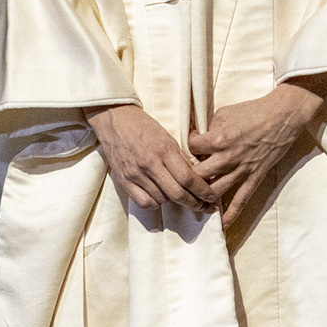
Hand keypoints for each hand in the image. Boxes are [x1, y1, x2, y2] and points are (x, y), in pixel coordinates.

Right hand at [84, 104, 214, 211]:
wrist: (114, 119)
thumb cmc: (143, 126)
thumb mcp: (167, 136)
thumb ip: (180, 158)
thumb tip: (196, 178)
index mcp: (163, 150)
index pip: (188, 178)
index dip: (203, 191)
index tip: (212, 197)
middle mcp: (149, 164)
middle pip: (177, 194)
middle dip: (195, 203)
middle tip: (205, 207)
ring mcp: (135, 174)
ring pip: (162, 200)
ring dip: (175, 201)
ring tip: (181, 196)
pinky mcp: (124, 180)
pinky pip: (144, 202)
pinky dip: (156, 203)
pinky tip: (160, 196)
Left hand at [191, 74, 326, 227]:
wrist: (281, 117)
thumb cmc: (252, 111)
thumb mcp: (223, 114)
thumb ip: (209, 129)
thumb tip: (197, 140)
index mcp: (218, 139)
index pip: (191, 148)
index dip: (188, 146)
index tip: (190, 145)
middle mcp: (227, 158)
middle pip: (197, 175)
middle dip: (188, 177)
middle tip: (185, 177)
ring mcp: (241, 170)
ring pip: (214, 191)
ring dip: (203, 197)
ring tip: (194, 200)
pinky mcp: (254, 178)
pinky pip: (241, 200)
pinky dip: (231, 214)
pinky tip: (222, 224)